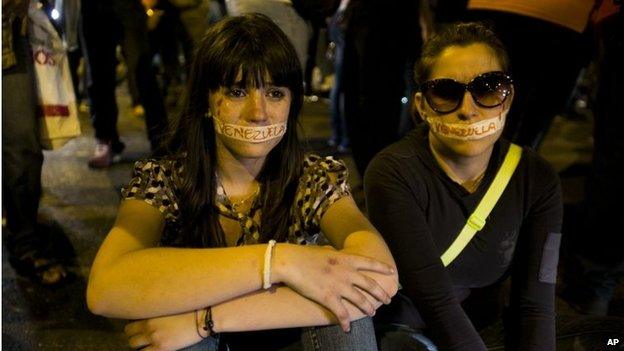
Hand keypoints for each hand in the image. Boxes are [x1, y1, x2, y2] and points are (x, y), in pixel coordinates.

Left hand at [124, 311, 203, 349]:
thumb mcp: (171, 304)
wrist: (203, 318)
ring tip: (146, 344)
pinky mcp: (162, 347)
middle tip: (141, 336)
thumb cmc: (190, 308)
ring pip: (133, 344)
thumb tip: (151, 311)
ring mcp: (154, 337)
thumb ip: (158, 308)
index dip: (134, 326)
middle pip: (129, 333)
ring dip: (138, 344)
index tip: (138, 327)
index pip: (131, 320)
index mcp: (151, 312)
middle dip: (133, 335)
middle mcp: (148, 324)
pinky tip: (153, 348)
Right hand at [272, 244, 394, 330]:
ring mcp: (339, 286)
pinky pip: (342, 313)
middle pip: (370, 285)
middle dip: (381, 294)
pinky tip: (348, 328)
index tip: (392, 271)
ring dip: (368, 308)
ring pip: (361, 300)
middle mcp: (347, 272)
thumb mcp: (326, 252)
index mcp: (347, 259)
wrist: (292, 262)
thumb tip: (336, 255)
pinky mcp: (329, 297)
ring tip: (372, 313)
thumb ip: (336, 256)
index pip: (370, 263)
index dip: (383, 268)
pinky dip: (346, 322)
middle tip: (387, 300)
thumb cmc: (305, 255)